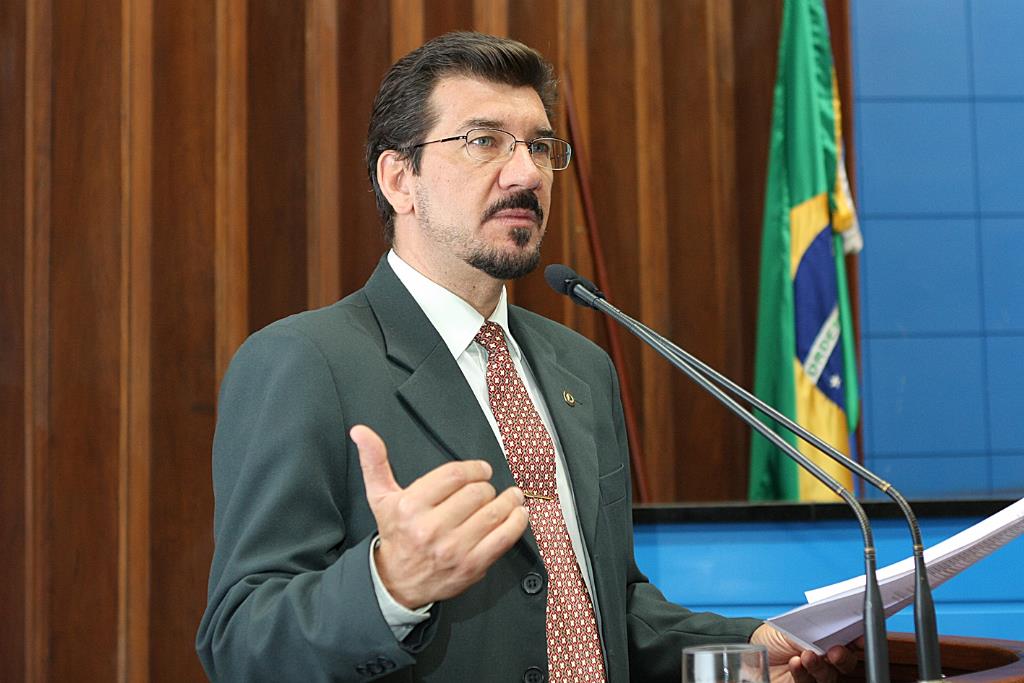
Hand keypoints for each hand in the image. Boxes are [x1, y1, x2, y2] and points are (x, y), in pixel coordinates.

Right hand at [351, 425, 529, 608]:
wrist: (398, 582)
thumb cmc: (396, 535)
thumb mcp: (380, 497)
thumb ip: (375, 461)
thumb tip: (361, 432)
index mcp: (411, 507)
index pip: (454, 475)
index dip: (474, 468)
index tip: (481, 470)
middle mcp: (431, 529)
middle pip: (477, 493)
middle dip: (487, 486)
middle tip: (488, 489)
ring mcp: (454, 549)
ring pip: (494, 513)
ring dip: (510, 500)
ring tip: (512, 496)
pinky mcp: (472, 566)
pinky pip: (504, 538)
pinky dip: (517, 522)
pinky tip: (518, 514)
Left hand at [751, 624, 858, 682]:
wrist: (754, 652)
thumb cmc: (775, 637)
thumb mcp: (794, 626)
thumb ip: (816, 626)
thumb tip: (834, 619)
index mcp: (828, 641)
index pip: (849, 642)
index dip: (856, 640)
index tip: (858, 638)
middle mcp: (826, 660)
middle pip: (846, 663)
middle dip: (844, 657)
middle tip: (836, 652)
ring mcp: (817, 675)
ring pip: (829, 675)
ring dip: (820, 666)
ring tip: (807, 655)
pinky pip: (809, 682)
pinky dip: (802, 672)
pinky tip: (796, 663)